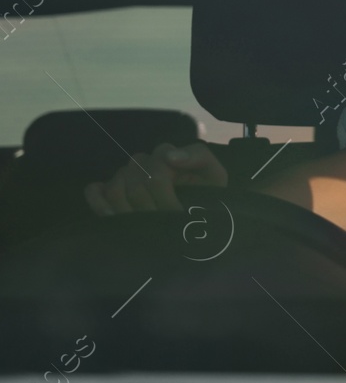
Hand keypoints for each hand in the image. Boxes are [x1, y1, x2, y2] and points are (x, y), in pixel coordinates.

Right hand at [85, 142, 228, 215]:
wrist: (201, 219)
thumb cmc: (209, 196)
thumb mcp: (214, 175)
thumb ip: (198, 157)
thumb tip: (169, 157)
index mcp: (168, 157)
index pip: (156, 169)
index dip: (165, 195)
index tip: (178, 213)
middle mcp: (144, 164)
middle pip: (136, 181)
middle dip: (151, 206)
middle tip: (164, 224)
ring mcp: (126, 178)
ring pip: (115, 187)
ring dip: (130, 210)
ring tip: (146, 225)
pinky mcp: (111, 194)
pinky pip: (94, 190)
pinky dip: (99, 202)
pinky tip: (112, 215)